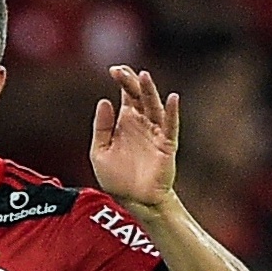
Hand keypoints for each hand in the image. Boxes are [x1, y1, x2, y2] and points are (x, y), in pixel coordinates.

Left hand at [91, 66, 179, 214]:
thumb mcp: (99, 152)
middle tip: (120, 70)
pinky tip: (172, 99)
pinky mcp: (166, 146)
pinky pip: (170, 126)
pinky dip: (172, 113)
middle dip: (131, 82)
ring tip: (143, 76)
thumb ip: (101, 128)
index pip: (127, 95)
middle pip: (140, 96)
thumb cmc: (117, 178)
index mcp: (126, 122)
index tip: (113, 69)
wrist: (133, 201)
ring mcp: (155, 133)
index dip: (122, 81)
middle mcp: (142, 123)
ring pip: (154, 107)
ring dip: (150, 91)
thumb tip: (104, 101)